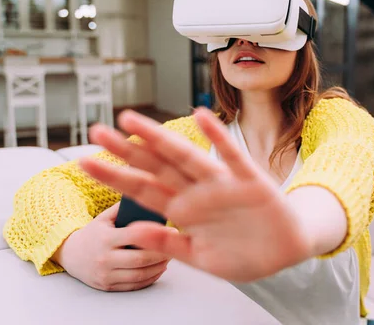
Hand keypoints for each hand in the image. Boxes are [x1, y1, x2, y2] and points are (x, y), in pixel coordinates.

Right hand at [52, 202, 171, 290]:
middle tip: (175, 246)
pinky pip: (135, 285)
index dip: (157, 234)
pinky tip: (159, 269)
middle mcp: (104, 259)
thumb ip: (123, 208)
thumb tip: (148, 195)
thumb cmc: (93, 233)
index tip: (173, 230)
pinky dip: (150, 278)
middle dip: (162, 254)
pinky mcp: (108, 287)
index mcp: (105, 238)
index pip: (135, 236)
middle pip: (141, 259)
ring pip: (140, 275)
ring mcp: (106, 275)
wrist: (70, 255)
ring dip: (159, 267)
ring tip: (169, 257)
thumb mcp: (104, 217)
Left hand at [78, 108, 314, 281]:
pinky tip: (200, 116)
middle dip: (127, 150)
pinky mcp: (249, 181)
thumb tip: (132, 231)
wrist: (288, 250)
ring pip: (186, 156)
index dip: (115, 175)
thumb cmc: (244, 253)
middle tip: (97, 130)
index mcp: (184, 211)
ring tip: (132, 120)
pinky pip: (232, 156)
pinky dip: (217, 136)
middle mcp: (197, 192)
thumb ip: (168, 245)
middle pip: (157, 167)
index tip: (85, 161)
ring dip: (159, 138)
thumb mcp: (201, 258)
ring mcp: (222, 184)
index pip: (143, 189)